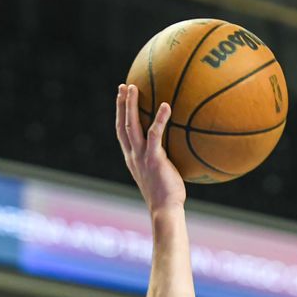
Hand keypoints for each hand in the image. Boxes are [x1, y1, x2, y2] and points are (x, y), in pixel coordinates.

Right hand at [114, 84, 185, 212]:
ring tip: (133, 87)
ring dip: (130, 105)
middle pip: (122, 124)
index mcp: (132, 159)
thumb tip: (177, 153)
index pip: (122, 133)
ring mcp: (141, 157)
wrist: (165, 209)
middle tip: (123, 86)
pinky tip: (166, 105)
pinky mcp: (154, 159)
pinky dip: (159, 119)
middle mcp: (133, 155)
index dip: (120, 115)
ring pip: (131, 125)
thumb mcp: (161, 175)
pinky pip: (155, 135)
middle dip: (121, 104)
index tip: (121, 100)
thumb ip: (162, 161)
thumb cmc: (167, 195)